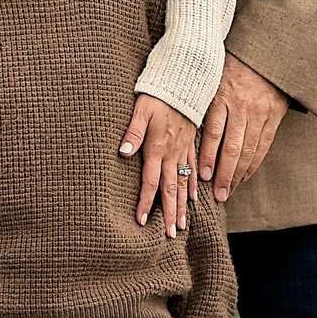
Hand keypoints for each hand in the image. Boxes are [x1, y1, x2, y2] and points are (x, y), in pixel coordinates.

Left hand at [119, 93, 197, 234]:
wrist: (183, 83)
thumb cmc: (157, 96)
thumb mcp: (141, 110)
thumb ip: (132, 133)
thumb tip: (123, 153)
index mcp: (157, 148)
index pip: (150, 182)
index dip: (145, 203)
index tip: (142, 222)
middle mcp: (172, 154)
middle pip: (170, 189)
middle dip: (170, 213)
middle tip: (171, 235)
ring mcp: (183, 150)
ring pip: (183, 184)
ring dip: (181, 206)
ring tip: (182, 225)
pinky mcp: (190, 144)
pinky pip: (193, 170)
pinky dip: (192, 186)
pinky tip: (193, 199)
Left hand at [197, 54, 288, 201]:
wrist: (265, 51)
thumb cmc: (230, 65)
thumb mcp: (212, 76)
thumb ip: (200, 100)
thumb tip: (181, 126)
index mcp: (222, 95)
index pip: (214, 131)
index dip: (208, 155)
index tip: (202, 176)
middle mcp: (242, 105)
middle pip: (232, 146)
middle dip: (224, 173)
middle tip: (218, 194)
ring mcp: (260, 111)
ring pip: (249, 149)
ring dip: (238, 174)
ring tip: (229, 191)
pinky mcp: (274, 115)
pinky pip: (264, 144)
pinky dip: (254, 163)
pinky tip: (244, 176)